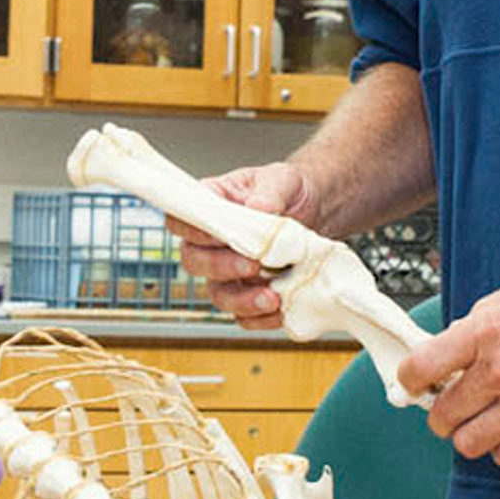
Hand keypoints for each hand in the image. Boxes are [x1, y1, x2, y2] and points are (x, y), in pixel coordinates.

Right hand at [172, 163, 316, 330]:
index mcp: (211, 207)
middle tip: (252, 265)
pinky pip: (244, 316)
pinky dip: (261, 318)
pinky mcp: (249, 294)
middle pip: (194, 261)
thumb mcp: (282, 180)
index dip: (191, 230)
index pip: (181, 220)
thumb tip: (257, 209)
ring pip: (218, 294)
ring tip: (271, 298)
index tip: (215, 235)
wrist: (318, 212)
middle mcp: (212, 244)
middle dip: (221, 267)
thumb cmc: (288, 191)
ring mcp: (228, 273)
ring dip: (242, 300)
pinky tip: (280, 311)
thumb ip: (269, 191)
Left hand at [398, 270, 499, 469]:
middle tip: (450, 406)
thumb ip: (481, 317)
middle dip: (440, 412)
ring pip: (468, 443)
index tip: (411, 384)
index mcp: (487, 329)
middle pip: (442, 414)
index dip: (409, 380)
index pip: (422, 367)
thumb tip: (451, 340)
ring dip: (470, 434)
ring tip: (481, 420)